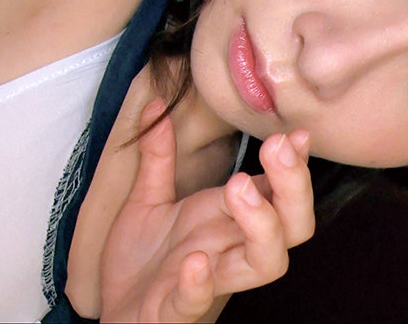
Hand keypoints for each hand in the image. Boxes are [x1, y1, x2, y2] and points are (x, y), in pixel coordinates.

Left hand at [99, 99, 314, 321]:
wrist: (111, 307)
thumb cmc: (139, 257)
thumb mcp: (145, 197)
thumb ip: (157, 155)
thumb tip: (155, 104)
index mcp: (226, 219)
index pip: (278, 192)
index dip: (293, 165)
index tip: (295, 133)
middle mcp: (228, 248)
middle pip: (291, 226)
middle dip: (292, 188)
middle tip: (276, 149)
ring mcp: (208, 280)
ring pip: (265, 264)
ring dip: (260, 225)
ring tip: (237, 187)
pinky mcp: (176, 309)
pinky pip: (196, 301)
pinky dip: (200, 283)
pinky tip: (194, 262)